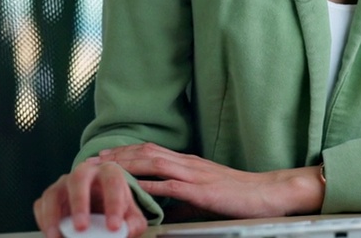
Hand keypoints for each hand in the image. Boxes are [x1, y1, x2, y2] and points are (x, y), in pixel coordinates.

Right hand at [34, 159, 148, 237]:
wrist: (101, 212)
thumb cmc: (118, 211)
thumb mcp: (131, 217)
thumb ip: (133, 224)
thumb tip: (124, 231)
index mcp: (109, 173)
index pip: (113, 182)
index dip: (113, 204)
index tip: (114, 227)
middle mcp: (84, 173)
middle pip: (79, 178)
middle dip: (79, 203)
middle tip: (81, 227)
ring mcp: (63, 184)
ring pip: (53, 193)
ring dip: (53, 216)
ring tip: (57, 237)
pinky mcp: (48, 198)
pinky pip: (41, 206)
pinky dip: (44, 222)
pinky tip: (53, 236)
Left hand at [87, 143, 324, 218]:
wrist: (268, 192)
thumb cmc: (239, 196)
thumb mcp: (206, 194)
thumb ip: (182, 198)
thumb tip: (160, 210)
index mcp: (189, 163)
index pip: (151, 151)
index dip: (125, 152)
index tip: (103, 157)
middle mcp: (188, 163)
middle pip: (146, 152)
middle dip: (118, 154)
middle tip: (92, 159)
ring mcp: (194, 175)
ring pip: (153, 163)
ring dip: (126, 164)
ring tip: (104, 169)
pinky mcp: (200, 191)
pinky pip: (169, 185)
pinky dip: (147, 185)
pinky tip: (131, 188)